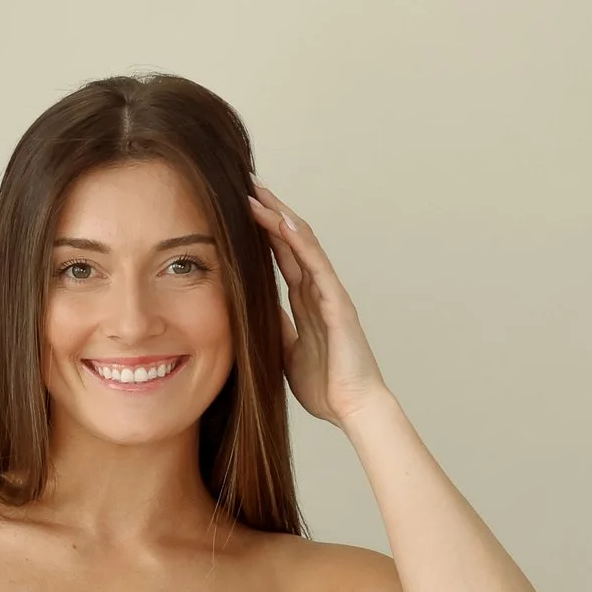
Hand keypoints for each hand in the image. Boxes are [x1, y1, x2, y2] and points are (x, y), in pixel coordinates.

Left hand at [247, 188, 387, 428]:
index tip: (238, 206)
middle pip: (290, 239)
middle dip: (269, 210)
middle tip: (245, 182)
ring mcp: (330, 293)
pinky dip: (299, 241)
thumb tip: (250, 311)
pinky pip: (317, 264)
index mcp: (306, 300)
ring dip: (279, 215)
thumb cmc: (325, 386)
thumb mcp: (285, 351)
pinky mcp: (338, 303)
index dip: (261, 229)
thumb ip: (274, 327)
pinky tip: (282, 221)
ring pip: (303, 243)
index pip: (280, 254)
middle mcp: (318, 289)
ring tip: (256, 192)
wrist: (352, 409)